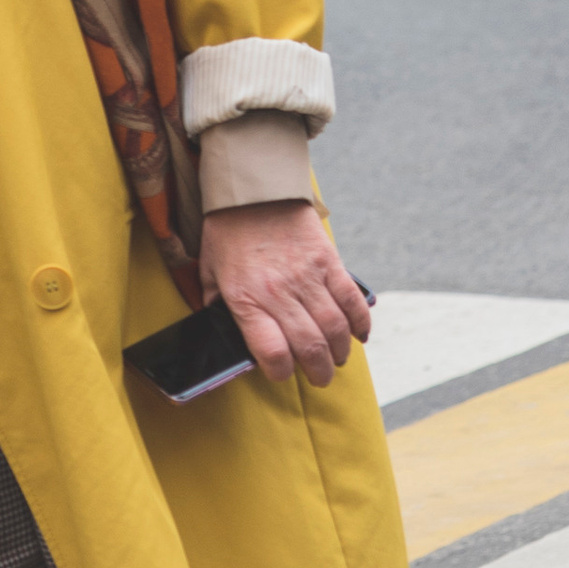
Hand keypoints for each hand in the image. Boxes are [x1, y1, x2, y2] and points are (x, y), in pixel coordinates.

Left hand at [201, 200, 372, 387]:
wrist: (253, 189)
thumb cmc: (227, 232)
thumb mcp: (209, 271)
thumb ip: (217, 305)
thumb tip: (226, 334)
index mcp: (246, 297)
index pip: (272, 351)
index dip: (280, 372)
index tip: (282, 373)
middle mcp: (279, 291)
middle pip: (309, 346)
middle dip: (319, 372)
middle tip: (319, 378)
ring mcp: (307, 276)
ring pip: (334, 328)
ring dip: (339, 352)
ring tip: (336, 359)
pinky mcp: (329, 261)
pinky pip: (351, 300)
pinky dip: (359, 322)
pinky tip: (358, 335)